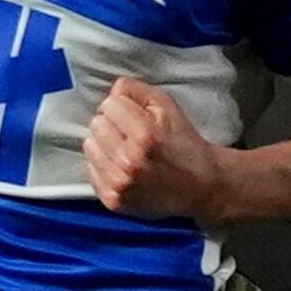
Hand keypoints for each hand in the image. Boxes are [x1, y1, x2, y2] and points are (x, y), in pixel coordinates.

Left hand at [83, 76, 222, 220]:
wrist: (200, 187)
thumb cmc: (182, 142)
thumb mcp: (166, 105)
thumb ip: (135, 90)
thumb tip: (111, 91)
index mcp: (145, 135)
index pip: (109, 104)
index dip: (122, 107)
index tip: (135, 117)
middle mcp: (129, 161)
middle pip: (96, 124)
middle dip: (112, 124)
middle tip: (130, 134)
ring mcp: (119, 184)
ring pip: (90, 146)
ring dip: (104, 144)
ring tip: (125, 150)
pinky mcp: (113, 200)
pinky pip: (91, 170)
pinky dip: (103, 165)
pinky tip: (122, 167)